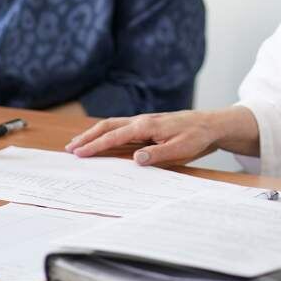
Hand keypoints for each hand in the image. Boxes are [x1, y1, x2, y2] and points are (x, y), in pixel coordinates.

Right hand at [65, 107, 256, 166]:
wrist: (210, 124)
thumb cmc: (197, 137)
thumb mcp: (181, 149)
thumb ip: (157, 154)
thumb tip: (135, 159)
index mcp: (146, 126)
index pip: (114, 136)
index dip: (95, 145)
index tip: (79, 153)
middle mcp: (141, 121)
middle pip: (107, 126)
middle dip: (87, 136)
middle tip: (70, 148)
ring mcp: (144, 122)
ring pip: (113, 126)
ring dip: (95, 135)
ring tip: (79, 145)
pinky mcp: (147, 127)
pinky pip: (122, 129)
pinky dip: (108, 135)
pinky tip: (103, 142)